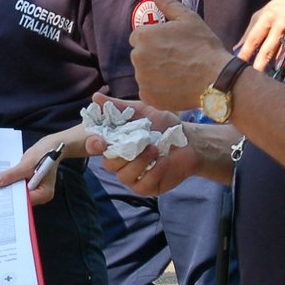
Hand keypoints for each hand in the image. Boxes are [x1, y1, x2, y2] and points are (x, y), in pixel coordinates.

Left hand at [0, 125, 83, 205]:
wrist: (52, 145)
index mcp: (44, 193)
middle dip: (8, 192)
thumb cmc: (45, 152)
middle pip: (21, 198)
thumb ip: (11, 174)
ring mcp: (37, 190)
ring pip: (19, 192)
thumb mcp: (26, 164)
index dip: (10, 197)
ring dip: (10, 186)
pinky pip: (20, 186)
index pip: (24, 201)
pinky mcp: (32, 184)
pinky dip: (13, 182)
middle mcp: (41, 195)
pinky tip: (4, 178)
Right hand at [83, 94, 222, 196]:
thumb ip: (119, 107)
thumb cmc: (165, 125)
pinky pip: (142, 185)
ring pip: (124, 176)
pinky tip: (163, 162)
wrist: (190, 141)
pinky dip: (153, 173)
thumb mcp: (142, 111)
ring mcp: (133, 176)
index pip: (95, 147)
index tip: (100, 141)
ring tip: (155, 149)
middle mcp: (121, 161)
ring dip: (139, 163)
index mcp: (116, 143)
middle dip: (124, 155)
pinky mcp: (147, 187)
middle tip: (143, 142)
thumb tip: (96, 96)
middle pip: (109, 164)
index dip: (93, 145)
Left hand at [130, 0, 233, 111]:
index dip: (156, 39)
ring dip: (156, 73)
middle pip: (140, 55)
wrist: (216, 78)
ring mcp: (141, 79)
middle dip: (154, 56)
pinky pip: (149, 90)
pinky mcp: (148, 97)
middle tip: (177, 58)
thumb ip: (166, 2)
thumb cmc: (203, 46)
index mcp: (142, 36)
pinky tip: (176, 85)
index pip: (139, 36)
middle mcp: (137, 57)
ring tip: (178, 72)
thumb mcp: (187, 18)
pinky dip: (159, 89)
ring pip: (144, 73)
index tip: (172, 44)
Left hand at [235, 0, 284, 70]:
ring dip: (272, 65)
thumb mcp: (264, 12)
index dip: (245, 52)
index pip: (253, 38)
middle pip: (267, 50)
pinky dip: (283, 60)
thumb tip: (237, 48)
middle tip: (252, 76)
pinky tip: (278, 67)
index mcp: (267, 16)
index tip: (238, 64)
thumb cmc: (283, 6)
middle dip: (259, 65)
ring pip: (280, 54)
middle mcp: (279, 24)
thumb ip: (250, 30)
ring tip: (264, 76)